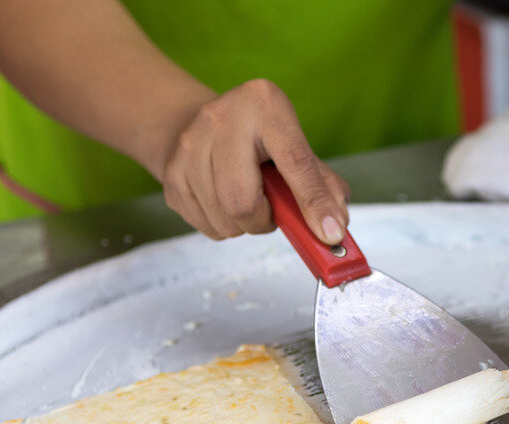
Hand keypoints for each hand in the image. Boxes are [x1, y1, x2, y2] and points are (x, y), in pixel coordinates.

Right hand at [158, 79, 349, 241]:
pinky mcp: (171, 173)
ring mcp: (189, 146)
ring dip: (244, 225)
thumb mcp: (293, 143)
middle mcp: (221, 119)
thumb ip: (321, 182)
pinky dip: (223, 226)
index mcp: (264, 104)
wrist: (196, 121)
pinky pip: (205, 225)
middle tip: (271, 212)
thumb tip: (336, 225)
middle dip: (263, 221)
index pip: (295, 162)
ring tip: (248, 200)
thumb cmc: (256, 137)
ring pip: (223, 220)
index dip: (313, 203)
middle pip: (242, 201)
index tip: (330, 234)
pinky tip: (224, 201)